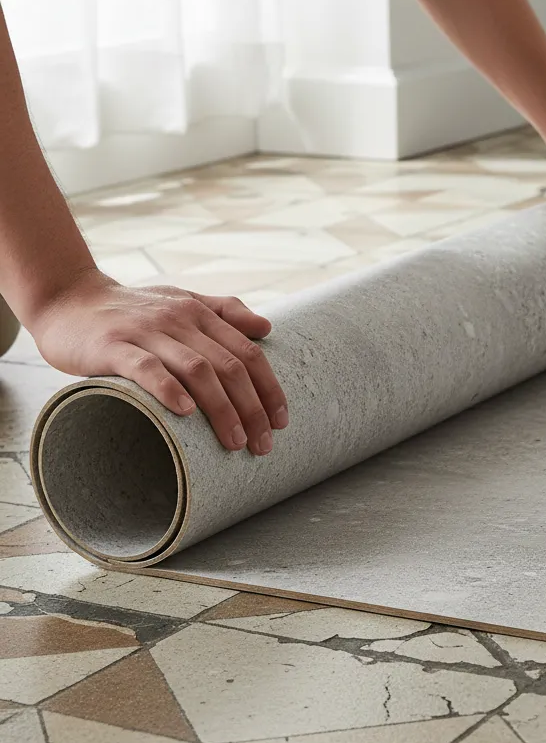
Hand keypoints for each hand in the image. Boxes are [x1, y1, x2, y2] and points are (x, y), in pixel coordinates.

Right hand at [29, 268, 287, 455]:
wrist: (67, 298)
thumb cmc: (132, 310)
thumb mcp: (182, 301)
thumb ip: (224, 311)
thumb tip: (267, 328)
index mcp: (200, 313)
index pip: (247, 353)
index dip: (269, 388)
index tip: (281, 422)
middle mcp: (179, 319)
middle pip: (229, 366)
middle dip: (252, 408)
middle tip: (263, 444)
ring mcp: (146, 332)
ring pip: (197, 369)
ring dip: (222, 408)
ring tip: (235, 442)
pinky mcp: (112, 346)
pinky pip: (146, 368)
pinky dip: (169, 389)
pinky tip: (186, 412)